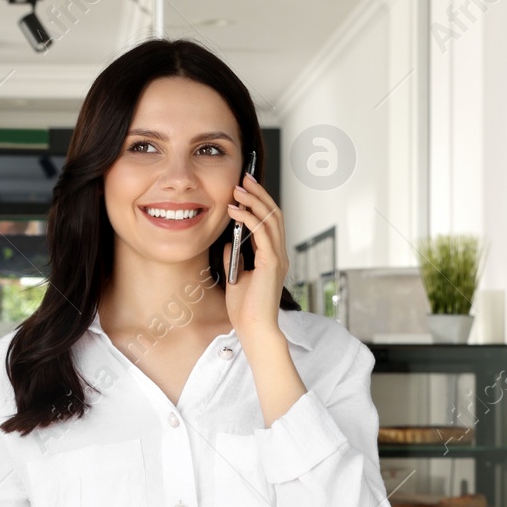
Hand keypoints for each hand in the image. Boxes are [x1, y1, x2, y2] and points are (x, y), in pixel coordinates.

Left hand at [223, 167, 287, 343]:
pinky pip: (262, 232)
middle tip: (244, 177)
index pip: (270, 221)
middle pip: (274, 214)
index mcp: (273, 257)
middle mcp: (279, 254)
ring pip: (271, 218)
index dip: (259, 202)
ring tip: (238, 187)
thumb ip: (234, 257)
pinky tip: (235, 210)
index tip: (244, 187)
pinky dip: (248, 218)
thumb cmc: (245, 309)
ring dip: (254, 200)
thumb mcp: (236, 277)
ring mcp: (278, 257)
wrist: (253, 328)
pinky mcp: (272, 263)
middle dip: (259, 193)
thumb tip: (227, 240)